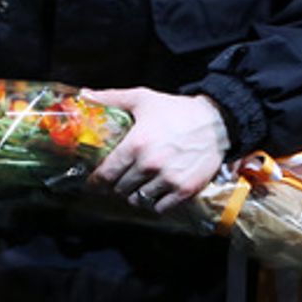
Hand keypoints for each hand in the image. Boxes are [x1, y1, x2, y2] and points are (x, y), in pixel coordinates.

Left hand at [81, 87, 228, 213]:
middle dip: (115, 186)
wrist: (217, 122)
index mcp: (136, 144)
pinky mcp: (185, 190)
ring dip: (133, 195)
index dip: (96, 182)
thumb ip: (110, 98)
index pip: (106, 174)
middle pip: (120, 189)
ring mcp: (168, 179)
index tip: (92, 183)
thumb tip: (84, 94)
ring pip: (138, 200)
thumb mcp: (141, 98)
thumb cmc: (176, 110)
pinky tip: (153, 193)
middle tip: (117, 181)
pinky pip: (160, 208)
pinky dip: (154, 203)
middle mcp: (150, 165)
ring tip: (135, 187)